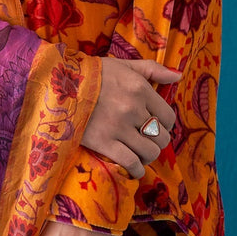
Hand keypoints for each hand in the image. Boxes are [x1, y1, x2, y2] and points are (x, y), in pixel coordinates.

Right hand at [81, 57, 180, 177]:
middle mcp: (133, 108)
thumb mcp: (124, 66)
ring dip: (148, 155)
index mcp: (140, 88)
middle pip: (161, 136)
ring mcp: (119, 127)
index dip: (165, 124)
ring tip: (140, 152)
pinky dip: (137, 169)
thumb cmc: (93, 74)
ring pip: (150, 152)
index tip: (156, 125)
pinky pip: (131, 163)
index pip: (168, 116)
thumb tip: (178, 77)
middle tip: (147, 139)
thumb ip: (153, 69)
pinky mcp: (104, 142)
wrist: (58, 86)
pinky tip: (134, 168)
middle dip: (157, 140)